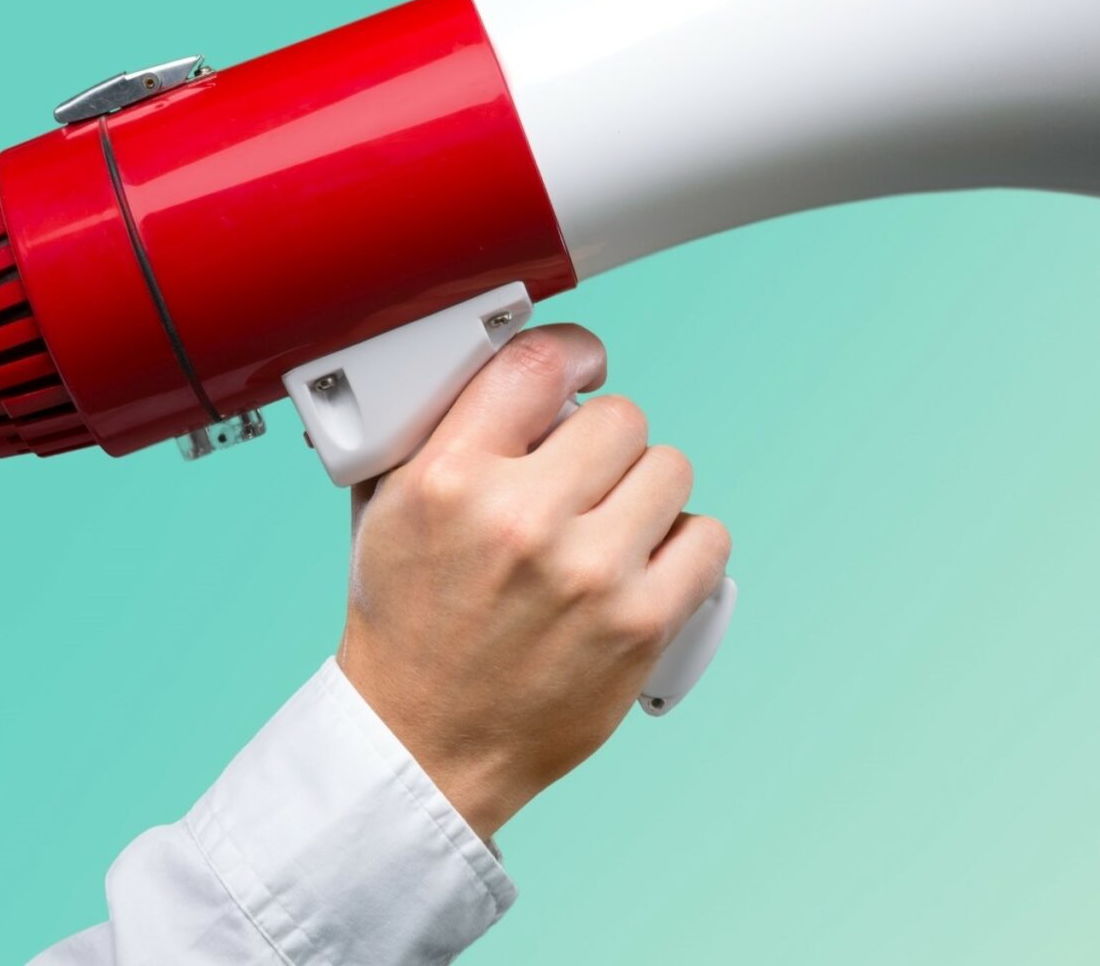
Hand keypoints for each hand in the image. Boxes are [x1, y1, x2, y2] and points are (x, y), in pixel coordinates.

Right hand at [336, 324, 729, 839]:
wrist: (424, 745)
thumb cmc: (410, 627)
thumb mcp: (392, 511)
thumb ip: (455, 432)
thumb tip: (530, 374)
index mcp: (451, 480)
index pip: (537, 363)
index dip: (574, 354)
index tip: (585, 367)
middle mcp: (521, 520)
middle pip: (620, 417)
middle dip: (605, 446)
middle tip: (583, 483)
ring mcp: (588, 574)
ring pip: (671, 469)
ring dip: (648, 494)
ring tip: (612, 528)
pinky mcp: (640, 624)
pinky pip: (707, 540)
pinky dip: (687, 550)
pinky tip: (649, 565)